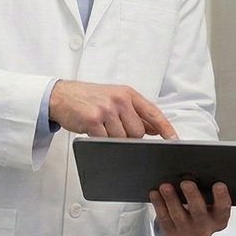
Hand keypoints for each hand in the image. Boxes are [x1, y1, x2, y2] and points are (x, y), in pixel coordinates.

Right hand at [48, 79, 176, 138]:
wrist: (62, 95)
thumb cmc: (89, 97)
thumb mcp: (116, 99)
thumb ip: (135, 113)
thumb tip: (155, 128)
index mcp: (128, 93)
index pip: (153, 112)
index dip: (166, 128)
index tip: (174, 139)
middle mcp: (120, 99)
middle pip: (138, 132)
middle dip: (130, 138)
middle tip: (115, 130)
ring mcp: (107, 109)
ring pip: (123, 139)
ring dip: (114, 140)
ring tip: (103, 129)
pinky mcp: (93, 120)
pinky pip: (105, 141)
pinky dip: (101, 141)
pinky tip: (94, 132)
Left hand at [150, 180, 230, 235]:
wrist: (192, 227)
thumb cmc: (203, 206)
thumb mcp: (211, 199)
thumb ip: (207, 187)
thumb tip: (197, 168)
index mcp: (219, 218)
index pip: (223, 208)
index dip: (222, 197)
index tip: (219, 184)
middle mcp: (205, 228)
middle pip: (199, 212)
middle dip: (192, 196)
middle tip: (186, 182)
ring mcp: (188, 233)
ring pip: (178, 216)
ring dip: (171, 199)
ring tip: (165, 186)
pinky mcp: (173, 233)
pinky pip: (164, 219)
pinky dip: (159, 205)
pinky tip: (155, 193)